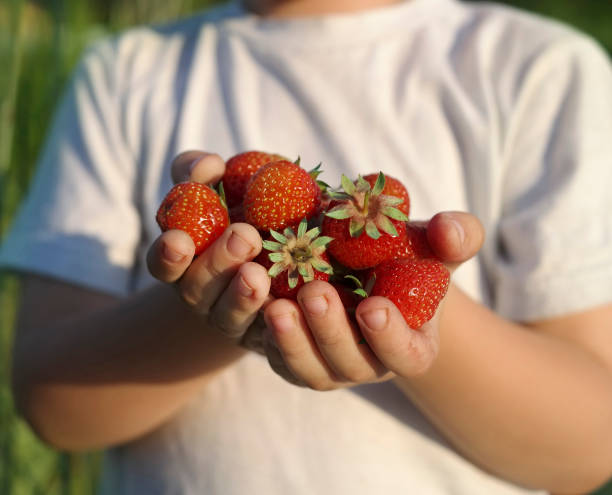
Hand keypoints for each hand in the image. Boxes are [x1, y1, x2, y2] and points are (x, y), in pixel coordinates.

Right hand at [147, 151, 270, 339]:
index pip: (164, 263)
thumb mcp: (215, 187)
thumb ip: (200, 172)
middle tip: (244, 236)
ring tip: (259, 275)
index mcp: (183, 263)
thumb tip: (209, 164)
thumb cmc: (235, 214)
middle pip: (198, 289)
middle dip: (218, 263)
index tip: (178, 239)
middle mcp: (201, 296)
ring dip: (243, 296)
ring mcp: (232, 320)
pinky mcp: (264, 337)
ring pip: (231, 316)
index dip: (168, 255)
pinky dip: (278, 324)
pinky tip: (294, 306)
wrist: (271, 260)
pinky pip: (270, 336)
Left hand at [260, 212, 484, 388]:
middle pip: (350, 365)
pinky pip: (279, 359)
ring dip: (292, 342)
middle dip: (331, 332)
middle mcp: (368, 365)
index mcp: (410, 345)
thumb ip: (455, 236)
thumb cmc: (405, 257)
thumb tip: (450, 229)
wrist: (365, 267)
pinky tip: (256, 304)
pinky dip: (265, 338)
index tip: (373, 306)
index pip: (407, 356)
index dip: (391, 338)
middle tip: (314, 293)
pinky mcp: (295, 357)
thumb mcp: (432, 244)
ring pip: (309, 370)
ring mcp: (329, 365)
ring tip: (276, 305)